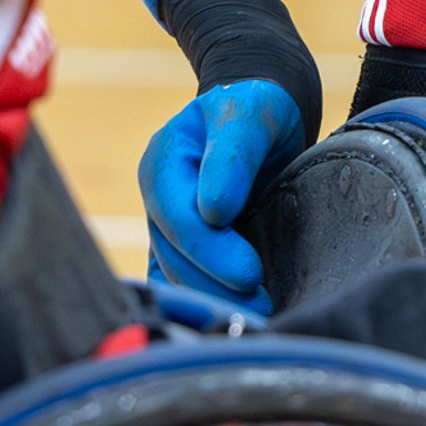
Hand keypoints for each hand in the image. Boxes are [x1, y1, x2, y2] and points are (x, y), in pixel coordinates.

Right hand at [139, 79, 304, 312]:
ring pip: (178, 273)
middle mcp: (158, 198)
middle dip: (215, 283)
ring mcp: (167, 226)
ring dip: (214, 297)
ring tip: (256, 315)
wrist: (266, 117)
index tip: (250, 273)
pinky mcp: (184, 248)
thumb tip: (214, 209)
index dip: (211, 250)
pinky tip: (233, 316)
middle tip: (260, 305)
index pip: (178, 216)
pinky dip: (205, 301)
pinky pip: (184, 281)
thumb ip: (232, 154)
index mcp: (163, 162)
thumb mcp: (248, 114)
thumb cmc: (257, 109)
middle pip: (175, 252)